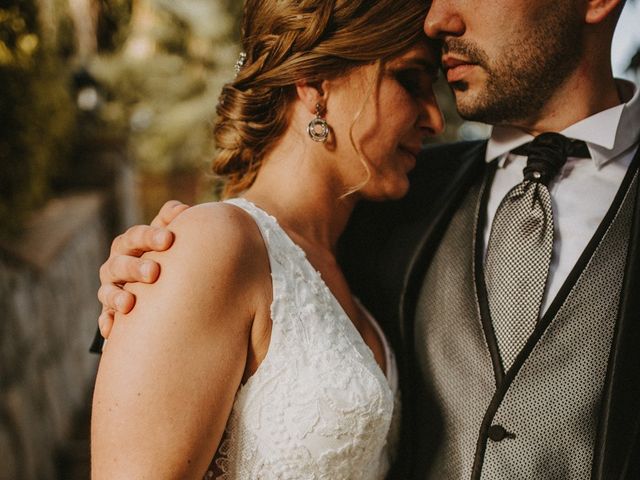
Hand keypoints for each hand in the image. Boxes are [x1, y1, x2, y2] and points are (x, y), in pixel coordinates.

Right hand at [97, 200, 188, 337]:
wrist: (154, 281)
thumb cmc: (163, 253)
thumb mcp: (165, 235)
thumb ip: (171, 220)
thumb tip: (183, 209)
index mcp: (130, 243)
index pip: (136, 236)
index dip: (150, 237)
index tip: (168, 239)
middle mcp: (116, 264)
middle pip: (120, 263)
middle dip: (135, 267)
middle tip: (154, 273)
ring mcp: (111, 288)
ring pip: (107, 291)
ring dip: (116, 297)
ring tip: (129, 304)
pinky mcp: (110, 311)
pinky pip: (105, 317)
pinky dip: (107, 322)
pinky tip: (112, 330)